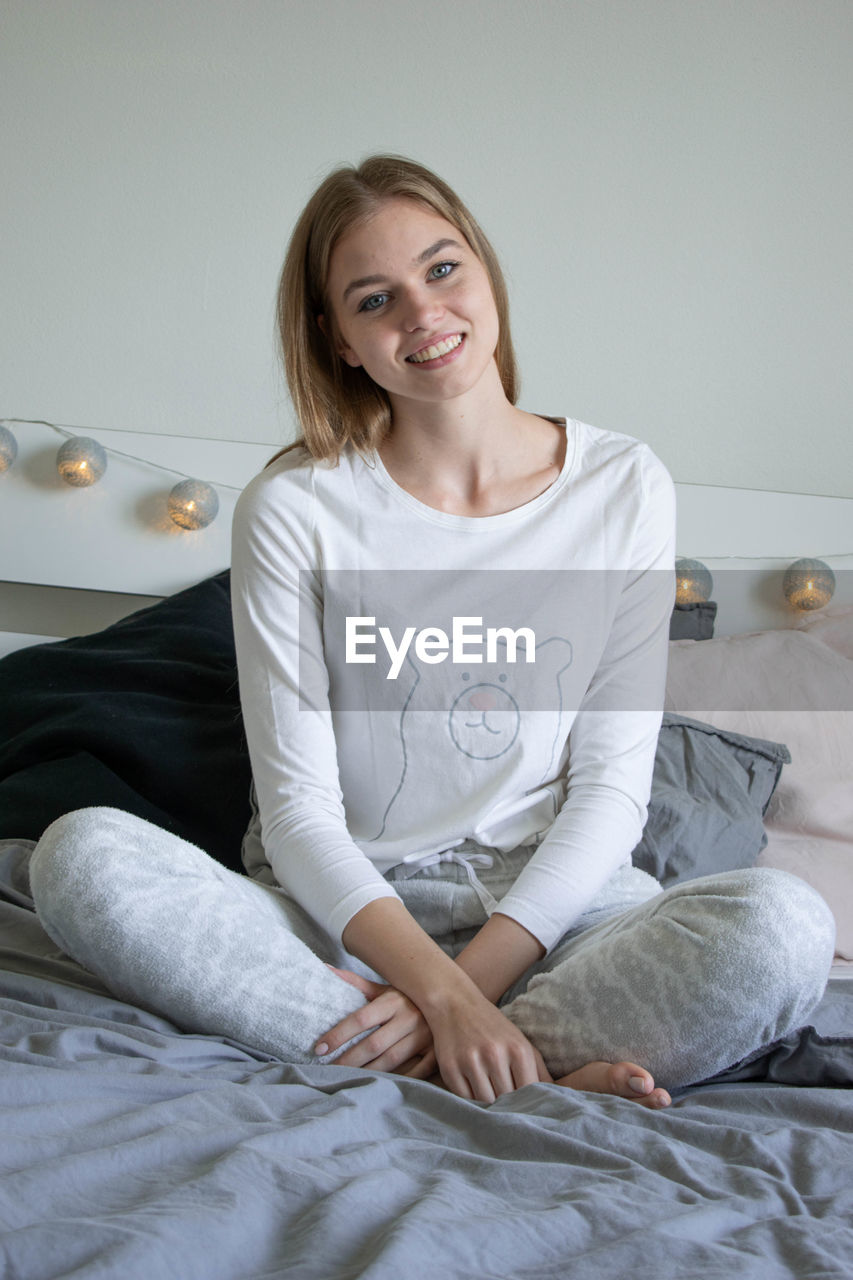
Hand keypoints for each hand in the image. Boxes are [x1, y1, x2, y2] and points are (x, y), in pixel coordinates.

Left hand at [317, 966, 436, 1078]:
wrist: (452, 1000)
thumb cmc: (408, 997)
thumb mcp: (384, 988)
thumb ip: (355, 983)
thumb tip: (325, 969)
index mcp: (394, 1000)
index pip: (360, 1019)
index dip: (338, 1034)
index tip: (319, 1047)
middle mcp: (410, 1017)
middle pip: (374, 1044)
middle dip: (348, 1059)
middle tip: (328, 1070)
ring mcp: (426, 1036)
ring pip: (392, 1061)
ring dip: (368, 1073)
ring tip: (348, 1080)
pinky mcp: (437, 1053)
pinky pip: (414, 1072)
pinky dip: (397, 1080)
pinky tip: (380, 1086)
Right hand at [426, 988, 552, 1103]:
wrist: (455, 1003)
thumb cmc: (493, 1027)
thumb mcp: (521, 1042)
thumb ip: (540, 1071)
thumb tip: (559, 1098)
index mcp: (518, 1049)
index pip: (528, 1093)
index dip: (526, 1104)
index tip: (522, 1106)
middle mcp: (494, 1054)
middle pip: (506, 1101)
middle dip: (506, 1106)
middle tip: (503, 1105)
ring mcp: (470, 1061)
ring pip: (485, 1102)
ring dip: (487, 1104)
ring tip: (488, 1096)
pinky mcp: (449, 1067)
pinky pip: (463, 1098)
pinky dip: (468, 1099)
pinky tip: (471, 1088)